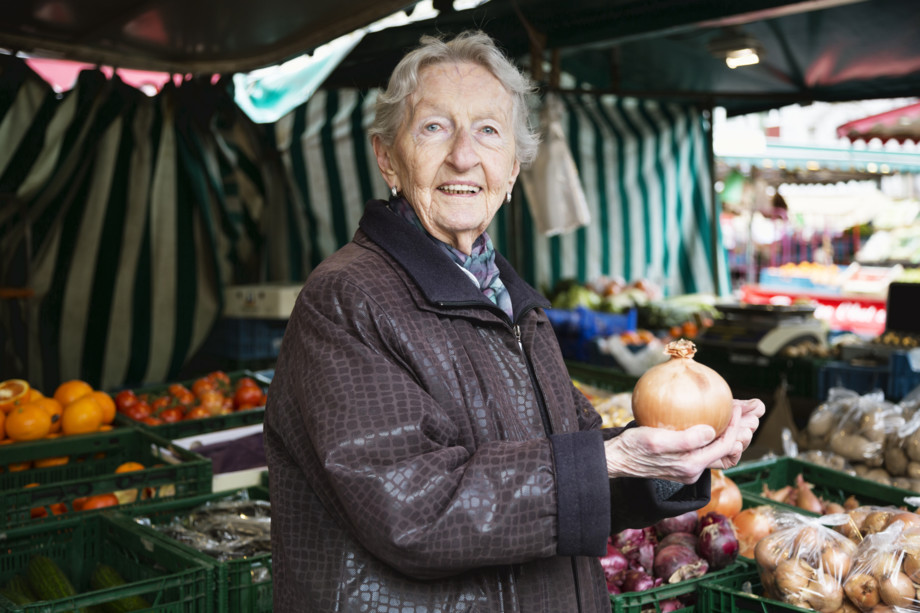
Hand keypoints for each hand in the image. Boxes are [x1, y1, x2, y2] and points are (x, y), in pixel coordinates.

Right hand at [603, 397, 764, 483]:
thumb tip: (710, 431)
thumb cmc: (633, 447)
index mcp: (690, 466)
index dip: (735, 427)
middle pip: (724, 450)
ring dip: (727, 433)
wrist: (617, 459)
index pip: (724, 446)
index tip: (738, 409)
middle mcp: (692, 470)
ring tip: (733, 415)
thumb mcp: (656, 439)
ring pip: (715, 450)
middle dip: (737, 431)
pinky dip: (712, 435)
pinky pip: (704, 449)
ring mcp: (687, 469)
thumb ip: (685, 440)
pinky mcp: (681, 464)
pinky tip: (709, 421)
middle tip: (743, 410)